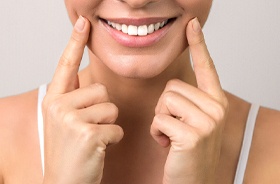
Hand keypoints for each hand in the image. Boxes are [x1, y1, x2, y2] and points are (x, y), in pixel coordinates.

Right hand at [42, 16, 123, 183]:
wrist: (63, 183)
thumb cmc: (70, 152)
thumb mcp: (65, 121)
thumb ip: (76, 99)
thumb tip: (92, 83)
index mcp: (54, 99)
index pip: (65, 64)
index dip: (75, 42)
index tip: (84, 23)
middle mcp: (59, 105)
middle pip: (101, 90)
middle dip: (103, 110)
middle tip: (89, 129)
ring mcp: (71, 119)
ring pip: (111, 107)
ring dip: (108, 124)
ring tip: (93, 138)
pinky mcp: (88, 134)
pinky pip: (116, 127)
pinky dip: (113, 139)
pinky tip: (98, 149)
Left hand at [150, 18, 228, 183]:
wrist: (192, 182)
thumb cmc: (188, 152)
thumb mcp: (193, 122)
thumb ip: (188, 102)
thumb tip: (172, 88)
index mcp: (216, 102)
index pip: (206, 67)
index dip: (198, 44)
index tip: (191, 26)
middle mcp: (217, 108)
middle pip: (173, 86)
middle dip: (165, 107)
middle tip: (174, 127)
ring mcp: (208, 121)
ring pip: (165, 100)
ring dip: (161, 119)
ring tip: (172, 136)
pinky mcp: (194, 135)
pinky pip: (160, 119)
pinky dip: (157, 133)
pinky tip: (168, 145)